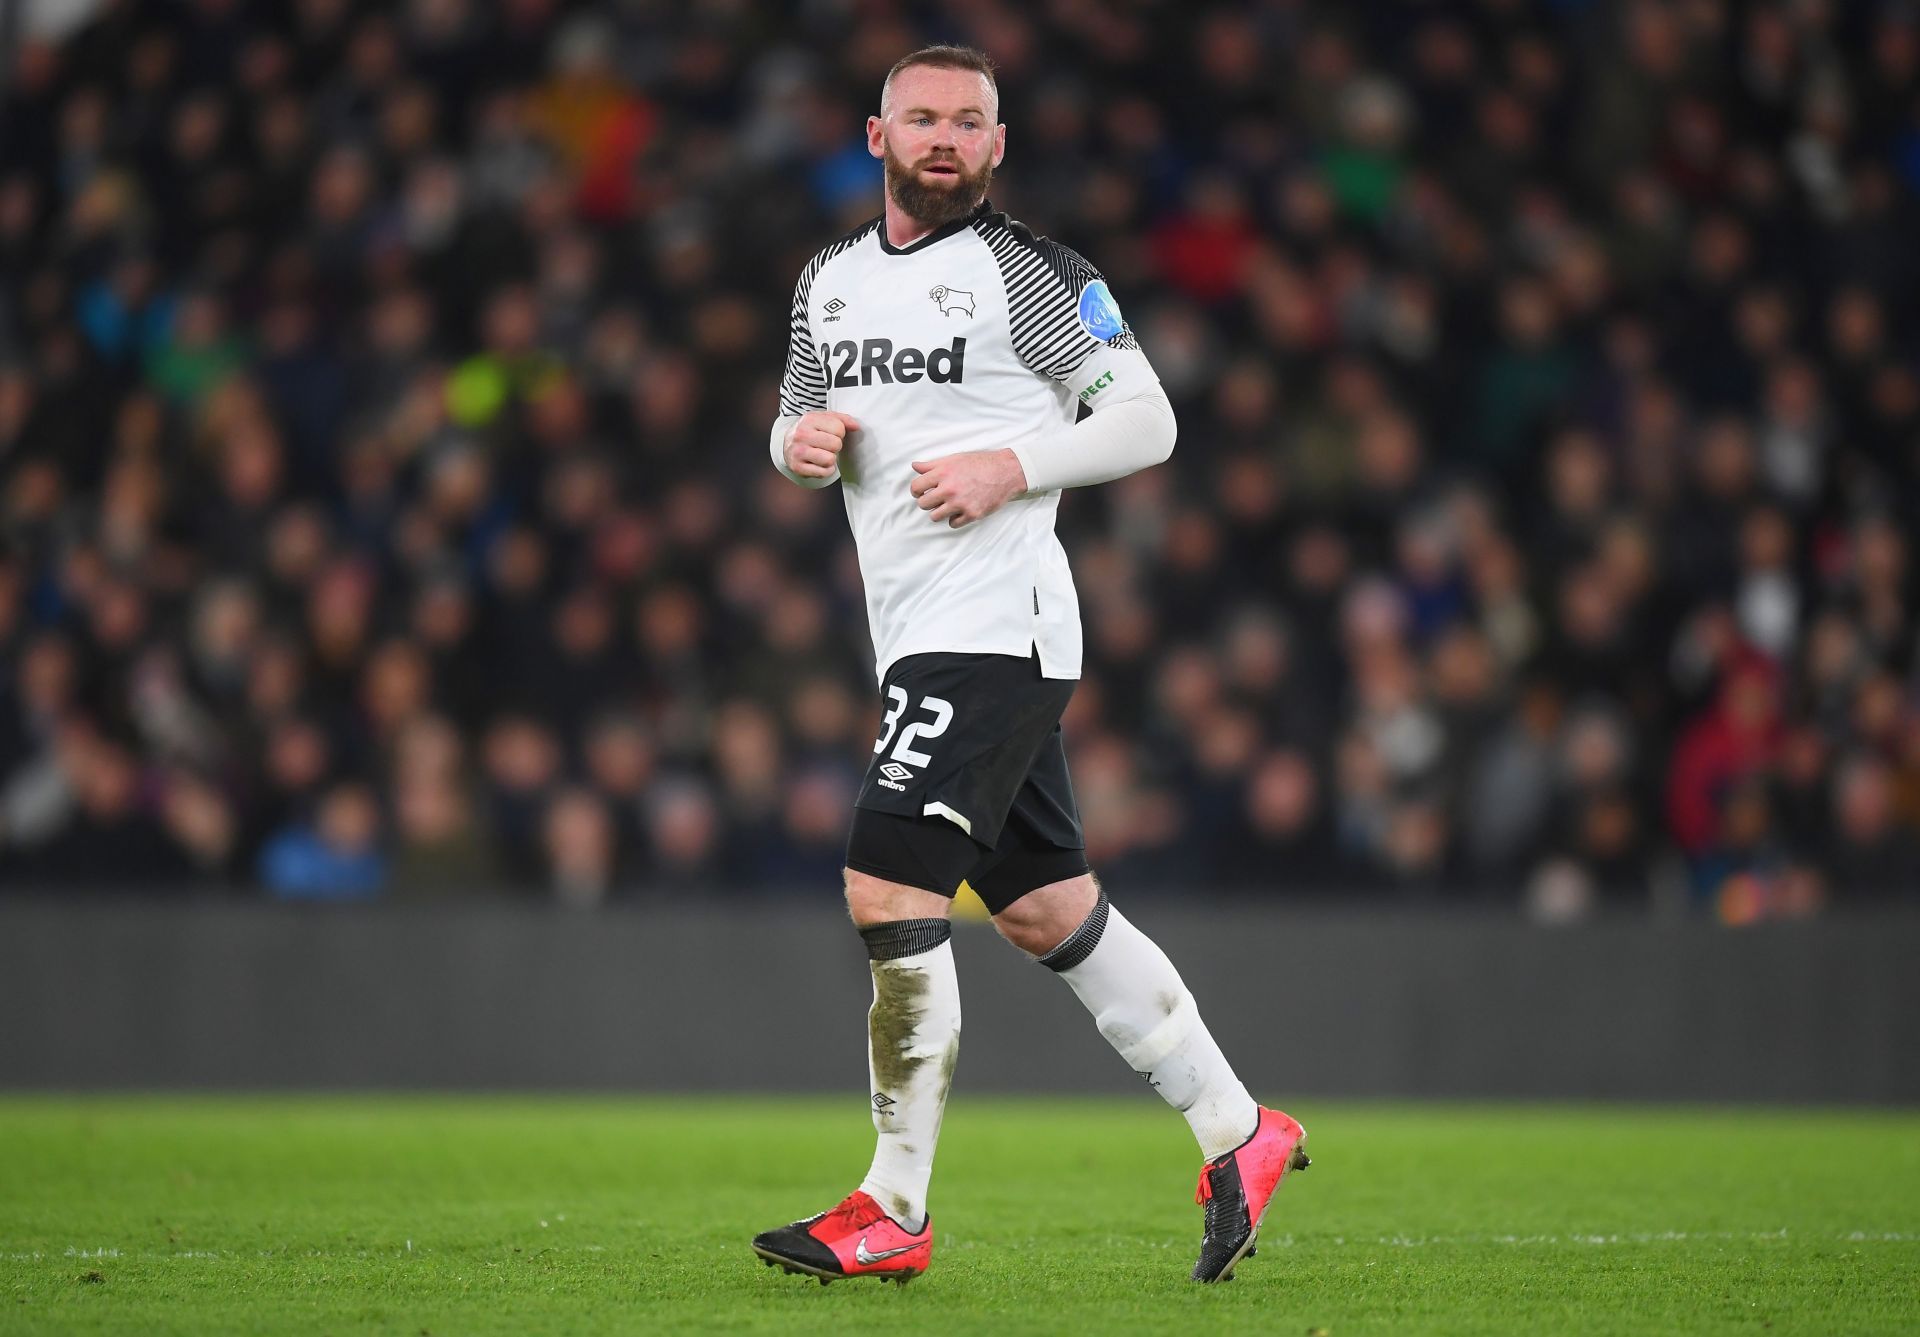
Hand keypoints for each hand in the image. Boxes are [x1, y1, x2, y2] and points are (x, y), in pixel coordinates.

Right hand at [784, 411, 859, 477]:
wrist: (787, 445)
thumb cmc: (810, 431)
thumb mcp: (823, 419)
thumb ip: (842, 419)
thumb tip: (856, 426)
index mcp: (809, 419)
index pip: (839, 428)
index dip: (839, 433)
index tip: (831, 434)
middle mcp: (801, 435)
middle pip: (835, 444)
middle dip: (835, 446)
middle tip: (827, 446)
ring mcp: (798, 452)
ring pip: (830, 459)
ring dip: (831, 459)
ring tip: (824, 454)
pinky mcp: (798, 468)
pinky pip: (824, 472)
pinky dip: (826, 470)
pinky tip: (820, 464)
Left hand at [909, 449, 1027, 527]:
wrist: (1006, 472)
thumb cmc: (980, 463)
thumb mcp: (954, 459)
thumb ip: (932, 465)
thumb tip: (914, 466)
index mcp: (943, 473)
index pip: (916, 487)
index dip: (916, 490)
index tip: (920, 492)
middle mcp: (949, 489)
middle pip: (923, 504)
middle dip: (927, 501)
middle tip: (935, 498)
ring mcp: (960, 503)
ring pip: (935, 517)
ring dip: (939, 512)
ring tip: (947, 505)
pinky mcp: (972, 514)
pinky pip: (952, 524)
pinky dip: (954, 518)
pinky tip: (960, 510)